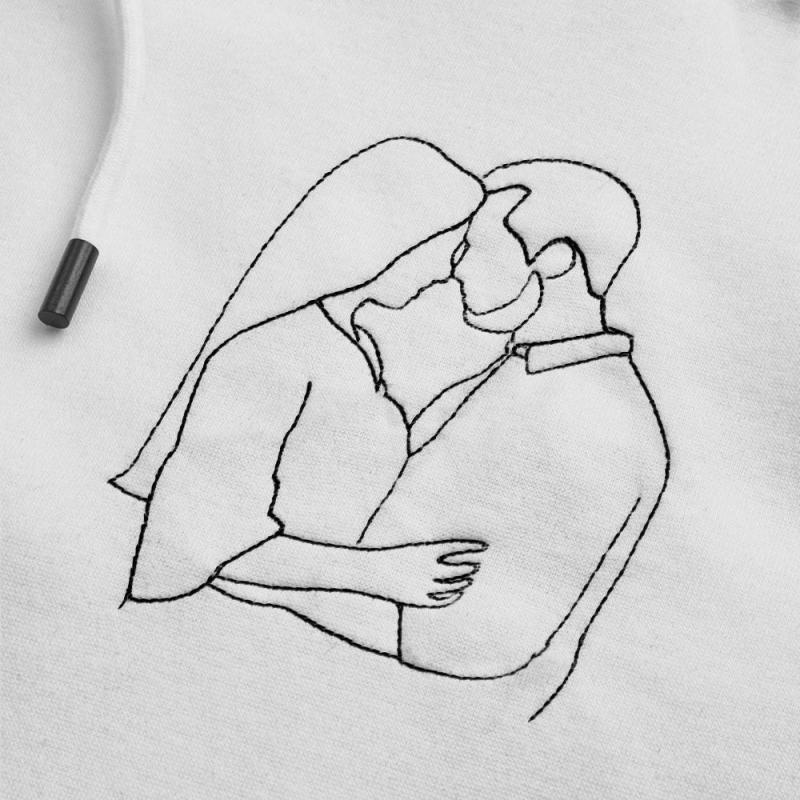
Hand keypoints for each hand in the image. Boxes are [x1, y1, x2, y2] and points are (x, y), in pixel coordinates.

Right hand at [353, 539, 487, 606]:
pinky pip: (441, 600)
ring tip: (470, 578)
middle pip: (459, 567)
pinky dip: (452, 597)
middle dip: (471, 566)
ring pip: (453, 585)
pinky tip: (457, 594)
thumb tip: (450, 552)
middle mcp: (428, 567)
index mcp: (425, 550)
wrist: (367, 570)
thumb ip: (431, 551)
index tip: (486, 546)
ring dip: (464, 582)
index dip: (473, 547)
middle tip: (478, 564)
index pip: (458, 547)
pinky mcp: (419, 599)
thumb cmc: (389, 555)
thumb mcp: (411, 548)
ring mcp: (424, 585)